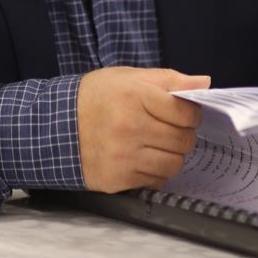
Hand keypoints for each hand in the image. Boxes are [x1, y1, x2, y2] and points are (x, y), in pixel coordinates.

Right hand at [77, 67, 208, 192]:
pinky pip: (156, 180)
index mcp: (134, 96)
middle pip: (183, 140)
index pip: (185, 111)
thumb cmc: (95, 97)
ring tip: (160, 144)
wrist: (53, 126)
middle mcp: (129, 128)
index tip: (184, 113)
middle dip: (185, 134)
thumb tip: (204, 83)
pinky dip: (157, 170)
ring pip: (174, 163)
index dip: (191, 112)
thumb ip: (169, 79)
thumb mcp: (128, 77)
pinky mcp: (117, 179)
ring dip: (173, 154)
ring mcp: (123, 156)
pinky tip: (144, 157)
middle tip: (172, 128)